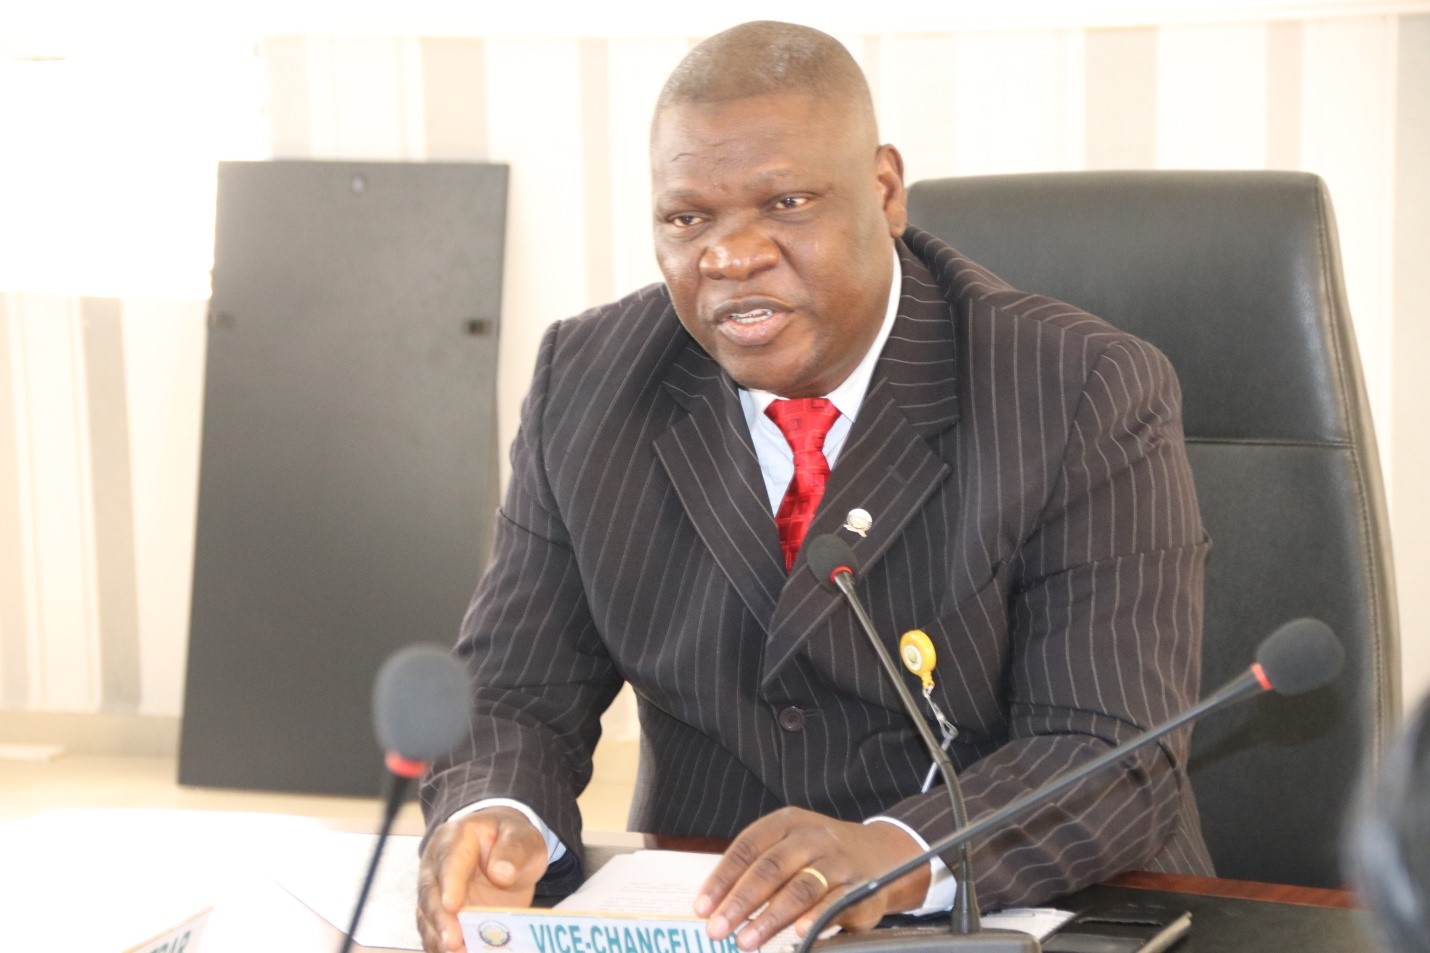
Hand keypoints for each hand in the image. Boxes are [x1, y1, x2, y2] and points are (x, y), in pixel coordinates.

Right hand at [417, 807, 549, 952]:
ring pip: (428, 917)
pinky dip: (442, 947)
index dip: (449, 883)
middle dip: (440, 919)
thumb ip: (515, 850)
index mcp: (457, 838)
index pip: (450, 860)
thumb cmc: (513, 840)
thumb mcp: (523, 837)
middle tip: (453, 942)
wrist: (507, 851)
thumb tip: (501, 872)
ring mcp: (437, 891)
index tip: (453, 904)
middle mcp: (438, 865)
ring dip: (439, 938)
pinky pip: (436, 932)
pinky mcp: (441, 915)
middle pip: (431, 892)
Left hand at [694, 807, 930, 950]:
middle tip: (717, 930)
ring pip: (801, 888)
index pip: (747, 848)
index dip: (722, 879)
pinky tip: (799, 934)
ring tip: (746, 941)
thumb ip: (757, 871)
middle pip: (770, 868)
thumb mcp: (789, 848)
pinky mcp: (862, 887)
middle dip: (740, 902)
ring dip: (771, 917)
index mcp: (787, 822)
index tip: (702, 908)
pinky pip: (836, 903)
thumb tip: (715, 908)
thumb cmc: (820, 856)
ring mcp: (839, 861)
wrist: (882, 854)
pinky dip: (816, 918)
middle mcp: (813, 836)